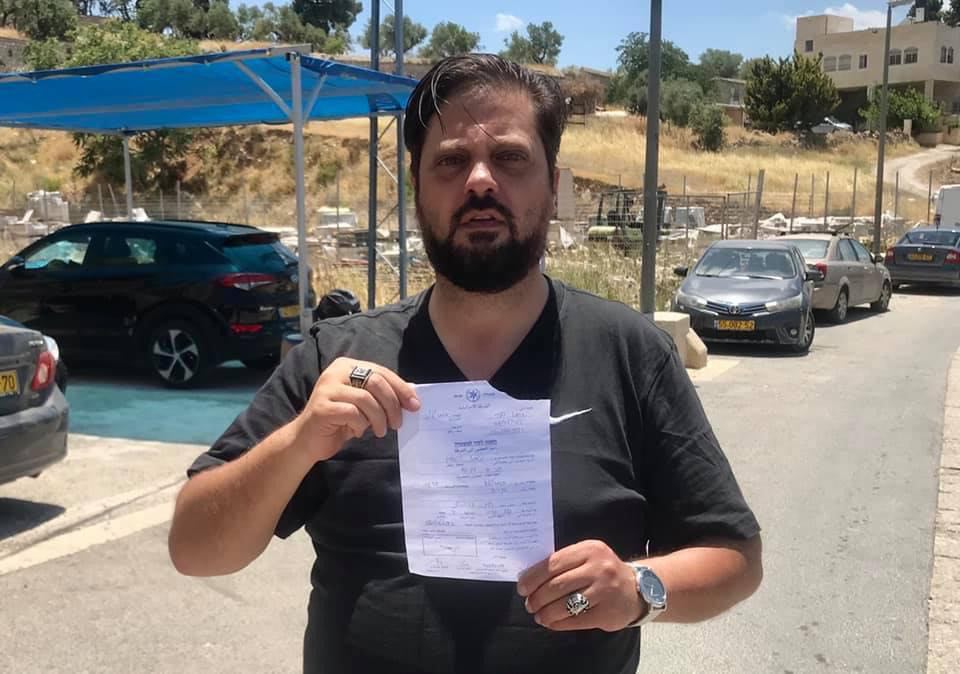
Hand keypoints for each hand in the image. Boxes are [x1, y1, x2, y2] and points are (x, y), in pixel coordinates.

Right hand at [291, 357, 419, 461]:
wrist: (308, 440)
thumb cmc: (340, 420)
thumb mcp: (363, 404)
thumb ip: (381, 395)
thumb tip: (412, 395)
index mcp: (348, 365)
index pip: (381, 372)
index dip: (401, 388)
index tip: (414, 405)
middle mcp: (336, 372)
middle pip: (375, 382)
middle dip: (392, 404)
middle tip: (397, 423)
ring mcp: (327, 388)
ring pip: (366, 399)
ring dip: (379, 418)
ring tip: (380, 431)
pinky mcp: (322, 406)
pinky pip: (352, 413)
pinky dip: (360, 425)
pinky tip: (358, 432)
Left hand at [517, 540, 643, 631]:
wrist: (637, 588)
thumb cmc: (602, 571)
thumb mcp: (586, 557)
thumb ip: (563, 563)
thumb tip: (529, 578)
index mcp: (589, 549)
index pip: (553, 563)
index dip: (533, 577)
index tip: (522, 587)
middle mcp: (598, 568)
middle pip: (557, 585)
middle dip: (537, 597)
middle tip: (529, 604)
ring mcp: (604, 590)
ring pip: (564, 604)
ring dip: (546, 612)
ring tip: (538, 615)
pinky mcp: (607, 612)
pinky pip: (576, 620)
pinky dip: (558, 623)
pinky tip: (551, 622)